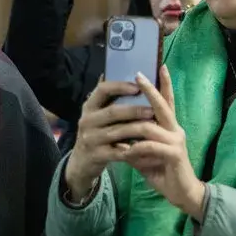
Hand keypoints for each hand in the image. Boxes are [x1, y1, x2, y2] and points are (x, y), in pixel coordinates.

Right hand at [64, 77, 156, 201]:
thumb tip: (116, 72)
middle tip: (153, 109)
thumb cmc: (96, 134)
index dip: (120, 86)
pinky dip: (132, 149)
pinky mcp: (96, 155)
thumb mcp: (96, 116)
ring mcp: (90, 138)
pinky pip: (117, 151)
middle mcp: (87, 120)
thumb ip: (107, 100)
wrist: (81, 162)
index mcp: (89, 106)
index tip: (138, 86)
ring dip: (136, 129)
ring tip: (153, 127)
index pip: (102, 90)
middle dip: (134, 110)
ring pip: (117, 132)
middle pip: (112, 111)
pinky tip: (145, 147)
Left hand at [121, 66, 205, 219]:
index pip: (165, 101)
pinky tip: (126, 152)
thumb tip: (114, 130)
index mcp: (168, 126)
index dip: (163, 84)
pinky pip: (151, 146)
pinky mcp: (174, 154)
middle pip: (162, 105)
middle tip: (138, 74)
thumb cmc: (161, 170)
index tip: (158, 66)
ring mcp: (176, 141)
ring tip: (116, 126)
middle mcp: (174, 129)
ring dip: (131, 126)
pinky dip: (136, 148)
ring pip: (152, 125)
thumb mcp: (142, 152)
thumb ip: (132, 140)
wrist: (181, 193)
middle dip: (150, 89)